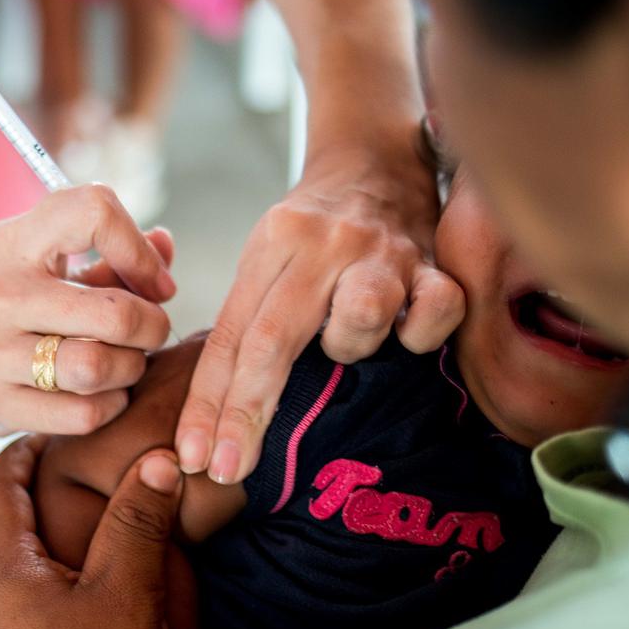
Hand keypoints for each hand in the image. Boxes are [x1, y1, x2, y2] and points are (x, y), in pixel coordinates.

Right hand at [0, 184, 176, 438]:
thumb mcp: (17, 261)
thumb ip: (96, 256)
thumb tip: (165, 247)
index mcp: (11, 241)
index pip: (94, 210)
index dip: (138, 246)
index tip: (149, 279)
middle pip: (117, 312)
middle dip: (152, 328)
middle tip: (146, 334)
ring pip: (100, 367)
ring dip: (129, 371)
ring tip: (122, 367)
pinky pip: (80, 414)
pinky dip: (106, 407)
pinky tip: (98, 397)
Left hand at [0, 437, 185, 628]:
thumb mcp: (130, 599)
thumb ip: (139, 525)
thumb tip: (155, 461)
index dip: (21, 454)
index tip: (50, 437)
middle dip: (11, 506)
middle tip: (53, 489)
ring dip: (12, 561)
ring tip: (59, 556)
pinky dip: (15, 607)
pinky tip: (55, 625)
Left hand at [174, 138, 462, 483]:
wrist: (378, 160)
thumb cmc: (313, 235)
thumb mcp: (267, 261)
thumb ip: (246, 327)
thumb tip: (211, 427)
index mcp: (273, 244)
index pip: (230, 337)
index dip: (209, 404)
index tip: (193, 458)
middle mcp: (323, 245)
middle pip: (274, 339)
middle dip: (246, 411)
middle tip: (225, 468)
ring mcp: (381, 253)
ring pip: (359, 319)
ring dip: (349, 348)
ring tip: (348, 342)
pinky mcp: (436, 264)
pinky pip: (435, 313)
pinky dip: (422, 333)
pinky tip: (411, 331)